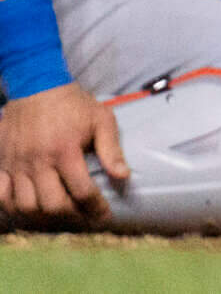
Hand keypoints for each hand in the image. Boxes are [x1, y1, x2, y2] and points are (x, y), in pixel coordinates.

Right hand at [0, 81, 126, 225]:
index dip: (95, 208)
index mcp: (65, 150)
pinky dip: (13, 208)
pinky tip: (29, 207)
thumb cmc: (73, 105)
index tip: (104, 215)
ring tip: (60, 215)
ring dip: (44, 217)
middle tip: (83, 216)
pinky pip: (2, 196)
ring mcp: (16, 165)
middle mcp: (38, 162)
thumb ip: (111, 149)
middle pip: (52, 205)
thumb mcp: (101, 119)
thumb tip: (123, 176)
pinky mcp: (1, 164)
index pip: (82, 191)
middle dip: (71, 217)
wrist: (36, 87)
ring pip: (26, 206)